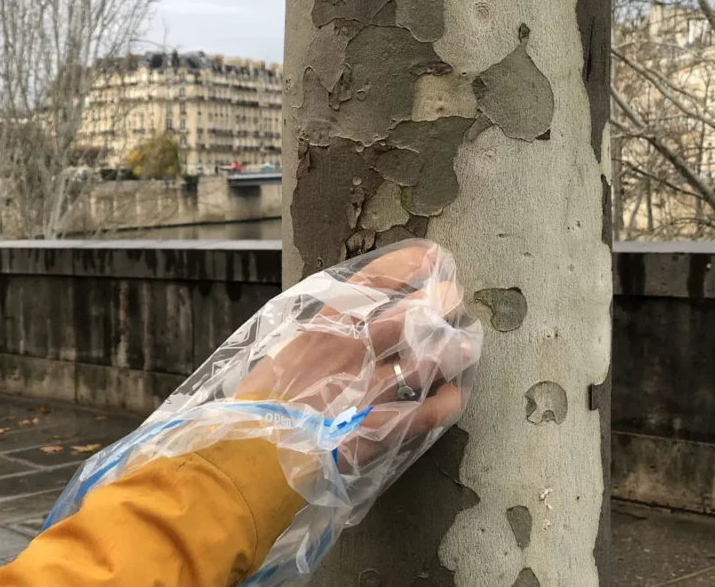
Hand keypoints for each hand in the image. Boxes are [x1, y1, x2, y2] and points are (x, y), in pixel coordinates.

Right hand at [234, 241, 481, 470]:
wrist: (251, 456)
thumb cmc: (261, 405)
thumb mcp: (283, 356)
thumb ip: (317, 338)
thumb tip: (348, 327)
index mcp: (323, 329)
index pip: (372, 284)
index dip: (407, 267)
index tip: (431, 257)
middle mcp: (350, 353)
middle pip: (407, 319)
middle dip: (438, 304)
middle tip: (454, 297)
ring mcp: (366, 391)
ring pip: (423, 363)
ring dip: (449, 352)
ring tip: (463, 346)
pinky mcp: (377, 429)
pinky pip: (423, 414)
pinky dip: (444, 405)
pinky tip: (453, 397)